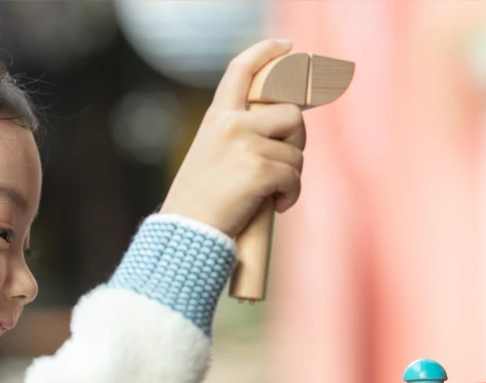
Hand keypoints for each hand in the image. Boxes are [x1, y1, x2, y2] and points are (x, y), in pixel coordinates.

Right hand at [160, 39, 305, 237]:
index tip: (287, 47)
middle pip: (290, 114)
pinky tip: (278, 206)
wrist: (187, 232)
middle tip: (287, 164)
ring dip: (292, 176)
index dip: (266, 52)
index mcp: (217, 118)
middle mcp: (231, 124)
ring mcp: (245, 145)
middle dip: (297, 140)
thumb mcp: (210, 157)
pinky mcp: (259, 170)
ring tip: (275, 194)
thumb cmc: (198, 203)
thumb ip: (236, 136)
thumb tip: (278, 133)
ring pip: (296, 151)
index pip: (241, 70)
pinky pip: (294, 176)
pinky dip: (291, 194)